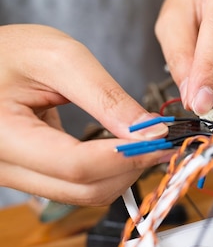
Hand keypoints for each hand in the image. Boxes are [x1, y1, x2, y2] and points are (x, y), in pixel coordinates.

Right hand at [0, 24, 171, 205]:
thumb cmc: (10, 51)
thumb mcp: (61, 59)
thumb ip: (107, 97)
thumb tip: (151, 132)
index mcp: (1, 134)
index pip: (77, 165)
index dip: (127, 156)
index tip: (162, 141)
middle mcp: (3, 166)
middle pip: (84, 189)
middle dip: (131, 167)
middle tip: (161, 141)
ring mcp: (15, 176)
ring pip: (83, 194)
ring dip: (122, 173)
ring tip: (145, 141)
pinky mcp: (30, 176)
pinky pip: (75, 186)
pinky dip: (107, 171)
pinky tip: (123, 147)